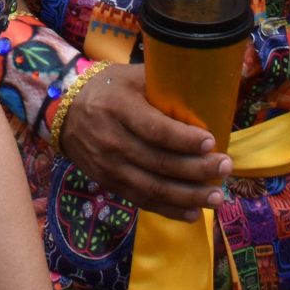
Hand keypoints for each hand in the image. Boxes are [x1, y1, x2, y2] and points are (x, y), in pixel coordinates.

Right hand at [55, 64, 231, 220]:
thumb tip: (208, 88)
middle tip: (225, 167)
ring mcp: (109, 167)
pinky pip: (142, 201)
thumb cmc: (108, 90)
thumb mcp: (131, 77)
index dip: (183, 139)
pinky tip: (192, 212)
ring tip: (216, 196)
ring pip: (153, 187)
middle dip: (196, 169)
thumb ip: (163, 83)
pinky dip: (169, 209)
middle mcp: (112, 141)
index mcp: (118, 108)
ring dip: (188, 195)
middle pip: (159, 162)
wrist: (64, 113)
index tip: (211, 141)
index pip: (154, 129)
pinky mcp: (110, 184)